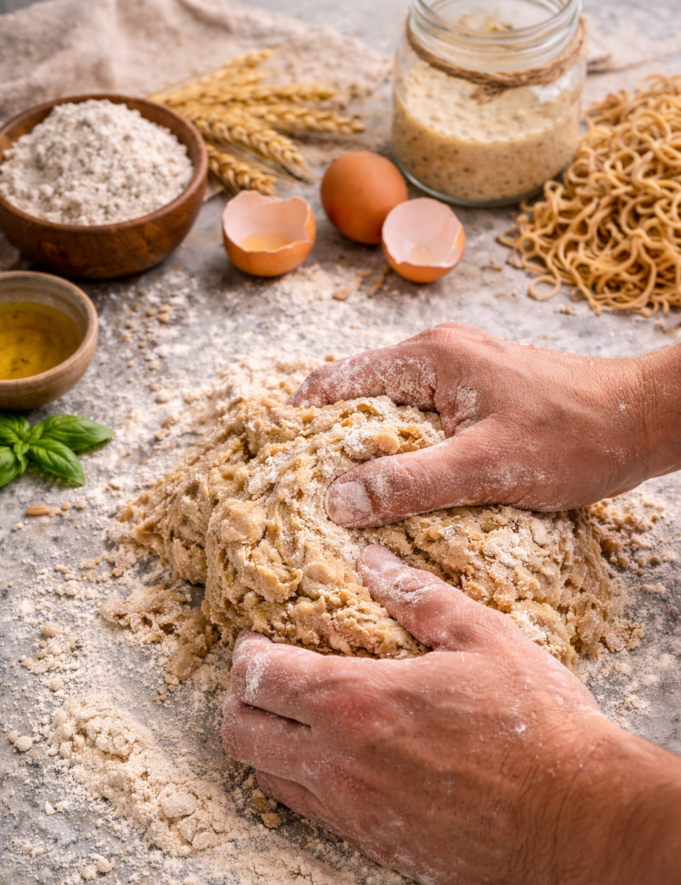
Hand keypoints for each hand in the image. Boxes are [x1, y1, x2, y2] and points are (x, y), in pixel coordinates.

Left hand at [222, 546, 680, 884]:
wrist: (576, 819)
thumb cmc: (536, 723)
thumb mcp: (482, 637)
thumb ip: (418, 597)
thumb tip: (371, 560)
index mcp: (357, 701)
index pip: (260, 678)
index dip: (245, 657)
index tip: (255, 644)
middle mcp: (339, 761)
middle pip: (242, 734)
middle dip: (238, 702)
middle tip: (261, 681)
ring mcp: (355, 811)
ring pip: (269, 779)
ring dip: (266, 745)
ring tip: (292, 720)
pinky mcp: (377, 846)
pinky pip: (314, 814)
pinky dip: (306, 784)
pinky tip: (338, 763)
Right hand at [288, 324, 680, 525]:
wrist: (644, 419)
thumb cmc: (573, 436)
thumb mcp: (485, 468)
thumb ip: (409, 483)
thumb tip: (338, 501)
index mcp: (430, 358)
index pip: (339, 381)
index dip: (300, 420)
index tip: (270, 459)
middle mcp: (439, 354)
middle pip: (359, 393)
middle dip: (328, 437)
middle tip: (300, 488)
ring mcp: (461, 371)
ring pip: (391, 409)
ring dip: (367, 446)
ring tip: (340, 495)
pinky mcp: (480, 393)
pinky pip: (422, 419)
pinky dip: (402, 447)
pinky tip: (398, 485)